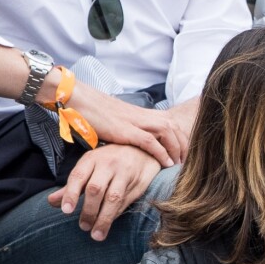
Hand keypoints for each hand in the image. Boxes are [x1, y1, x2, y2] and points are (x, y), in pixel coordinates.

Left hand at [47, 144, 161, 240]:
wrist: (142, 149)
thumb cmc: (110, 160)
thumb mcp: (90, 167)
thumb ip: (72, 186)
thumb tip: (51, 202)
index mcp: (92, 159)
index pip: (78, 176)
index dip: (70, 194)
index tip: (66, 211)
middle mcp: (108, 163)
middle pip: (95, 189)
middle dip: (89, 210)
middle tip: (83, 227)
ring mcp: (124, 172)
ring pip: (113, 198)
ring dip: (104, 218)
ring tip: (97, 234)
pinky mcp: (138, 182)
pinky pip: (125, 201)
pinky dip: (116, 214)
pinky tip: (109, 222)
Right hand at [67, 81, 189, 166]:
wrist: (77, 99)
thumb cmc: (93, 112)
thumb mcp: (117, 121)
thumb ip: (129, 130)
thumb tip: (134, 145)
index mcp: (141, 113)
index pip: (170, 122)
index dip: (181, 137)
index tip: (185, 153)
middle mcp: (142, 115)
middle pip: (173, 126)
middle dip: (184, 144)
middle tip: (187, 161)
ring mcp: (134, 121)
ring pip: (167, 131)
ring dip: (176, 148)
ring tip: (180, 164)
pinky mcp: (125, 129)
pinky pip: (150, 141)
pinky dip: (161, 152)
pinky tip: (166, 163)